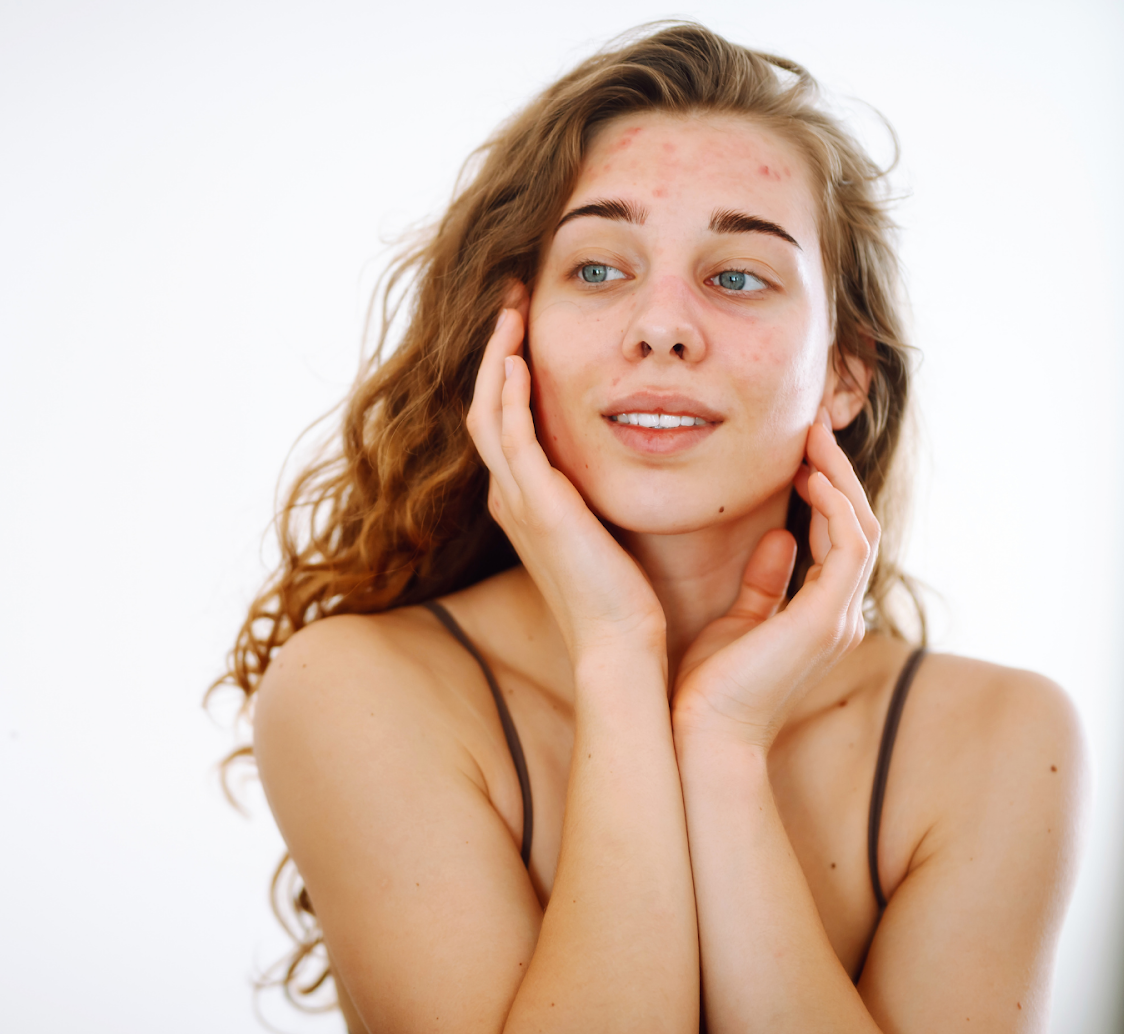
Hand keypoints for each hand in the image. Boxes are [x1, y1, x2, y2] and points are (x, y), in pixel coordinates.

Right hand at [465, 286, 664, 660]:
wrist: (620, 645)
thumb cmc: (626, 598)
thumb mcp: (608, 531)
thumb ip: (604, 494)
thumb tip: (638, 456)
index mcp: (525, 502)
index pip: (503, 421)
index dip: (508, 371)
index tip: (527, 328)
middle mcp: (510, 497)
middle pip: (485, 406)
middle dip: (496, 349)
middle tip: (510, 299)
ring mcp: (517, 500)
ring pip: (488, 411)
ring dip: (497, 356)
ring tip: (511, 309)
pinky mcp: (536, 504)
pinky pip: (509, 434)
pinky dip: (509, 392)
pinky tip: (520, 359)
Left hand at [673, 408, 878, 748]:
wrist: (699, 733)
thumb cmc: (708, 686)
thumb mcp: (737, 620)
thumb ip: (765, 580)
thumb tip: (780, 535)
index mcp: (820, 616)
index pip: (839, 539)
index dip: (827, 491)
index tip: (800, 451)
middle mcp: (839, 616)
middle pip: (857, 526)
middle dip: (838, 473)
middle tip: (812, 428)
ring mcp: (838, 618)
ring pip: (861, 529)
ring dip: (840, 479)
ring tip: (812, 440)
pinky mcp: (825, 619)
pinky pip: (850, 548)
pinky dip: (836, 507)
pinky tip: (811, 477)